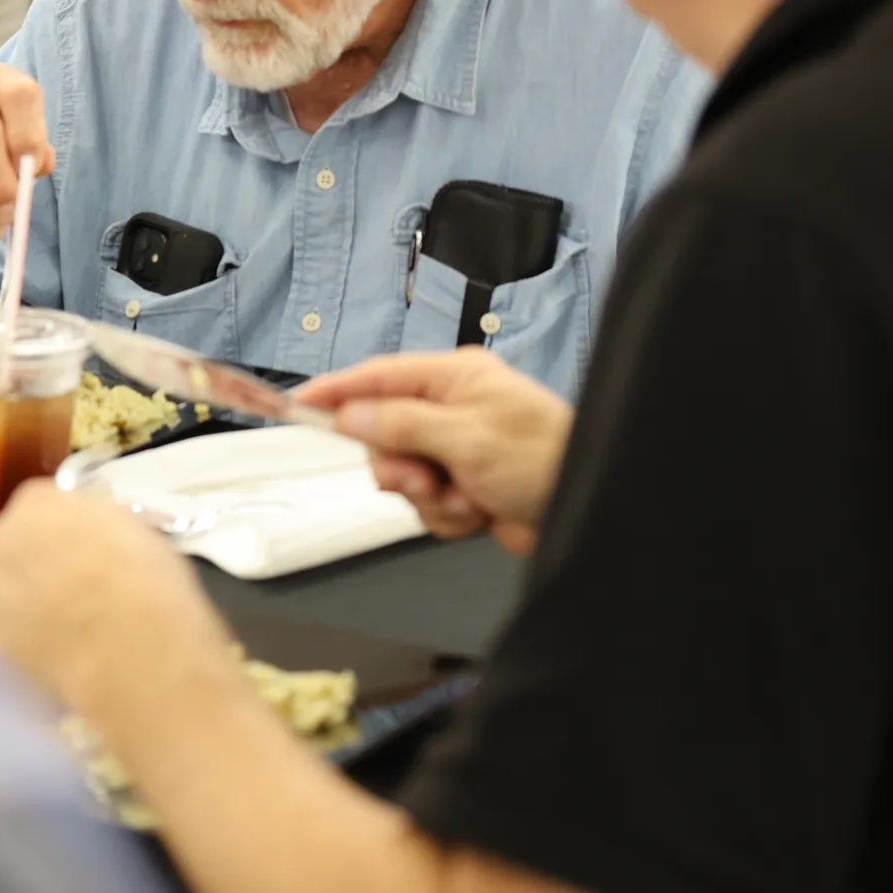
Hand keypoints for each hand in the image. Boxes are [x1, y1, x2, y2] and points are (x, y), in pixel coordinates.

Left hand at [0, 481, 233, 714]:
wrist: (130, 652)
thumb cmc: (146, 585)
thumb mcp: (135, 534)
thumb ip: (100, 531)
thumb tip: (96, 544)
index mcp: (37, 501)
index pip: (40, 509)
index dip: (63, 538)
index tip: (83, 558)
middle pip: (10, 548)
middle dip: (32, 568)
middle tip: (68, 597)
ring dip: (17, 610)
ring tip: (57, 639)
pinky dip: (11, 651)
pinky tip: (44, 665)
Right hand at [294, 352, 573, 554]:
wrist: (594, 511)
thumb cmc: (542, 459)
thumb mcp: (466, 437)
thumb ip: (400, 424)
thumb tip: (350, 416)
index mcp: (455, 378)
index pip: (379, 377)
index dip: (336, 391)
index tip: (298, 404)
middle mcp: (452, 409)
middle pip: (383, 434)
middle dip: (398, 465)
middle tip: (423, 479)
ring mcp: (459, 449)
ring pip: (402, 475)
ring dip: (427, 497)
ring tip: (465, 499)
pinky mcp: (467, 486)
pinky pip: (426, 503)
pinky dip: (446, 515)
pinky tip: (478, 513)